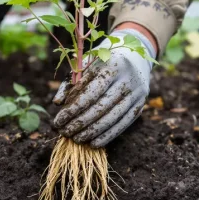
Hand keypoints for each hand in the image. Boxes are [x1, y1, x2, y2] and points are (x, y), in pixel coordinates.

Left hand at [52, 28, 155, 146]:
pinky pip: (123, 123)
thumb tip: (58, 103)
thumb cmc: (103, 61)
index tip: (58, 121)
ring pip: (112, 117)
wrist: (136, 57)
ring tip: (76, 139)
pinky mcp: (141, 104)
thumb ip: (70, 82)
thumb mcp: (86, 64)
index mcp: (112, 65)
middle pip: (101, 107)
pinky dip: (108, 135)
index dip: (73, 109)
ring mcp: (137, 92)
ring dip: (92, 132)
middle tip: (64, 133)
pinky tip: (94, 143)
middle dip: (80, 123)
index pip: (90, 92)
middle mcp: (127, 78)